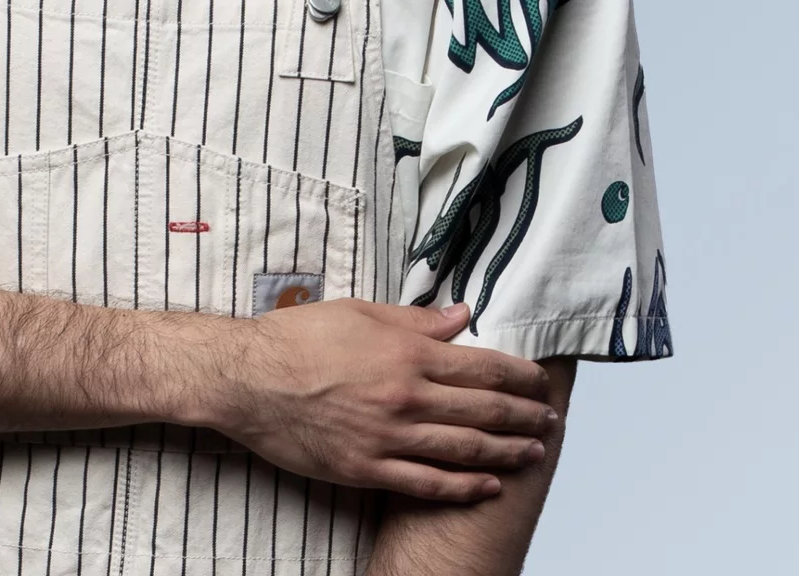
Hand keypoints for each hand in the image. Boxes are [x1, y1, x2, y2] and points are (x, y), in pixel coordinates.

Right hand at [207, 299, 555, 501]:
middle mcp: (405, 398)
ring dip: (506, 452)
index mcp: (406, 354)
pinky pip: (427, 484)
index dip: (518, 376)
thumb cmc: (297, 340)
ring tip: (534, 451)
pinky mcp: (367, 469)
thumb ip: (415, 320)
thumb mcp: (359, 313)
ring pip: (464, 450)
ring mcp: (388, 438)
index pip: (481, 368)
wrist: (248, 379)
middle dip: (524, 415)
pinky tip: (489, 485)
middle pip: (482, 412)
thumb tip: (460, 315)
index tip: (541, 379)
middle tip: (550, 419)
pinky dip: (464, 486)